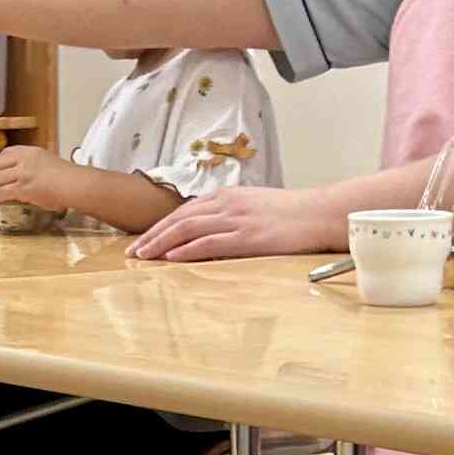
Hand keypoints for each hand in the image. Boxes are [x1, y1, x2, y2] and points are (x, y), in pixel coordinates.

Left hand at [0, 143, 72, 207]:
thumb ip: (29, 165)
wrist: (74, 184)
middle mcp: (24, 159)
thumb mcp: (45, 163)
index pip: (6, 153)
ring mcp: (23, 173)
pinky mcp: (23, 187)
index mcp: (30, 151)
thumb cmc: (65, 177)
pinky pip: (3, 192)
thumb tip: (19, 172)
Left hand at [131, 183, 325, 262]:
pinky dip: (187, 249)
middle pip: (179, 219)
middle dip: (152, 235)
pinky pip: (210, 242)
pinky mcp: (248, 237)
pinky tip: (171, 258)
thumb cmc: (293, 215)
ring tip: (142, 257)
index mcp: (228, 196)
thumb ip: (232, 216)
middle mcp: (227, 204)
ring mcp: (237, 220)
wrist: (321, 212)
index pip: (184, 211)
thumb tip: (213, 232)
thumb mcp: (256, 207)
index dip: (160, 226)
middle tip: (132, 252)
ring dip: (161, 243)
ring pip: (188, 229)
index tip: (142, 240)